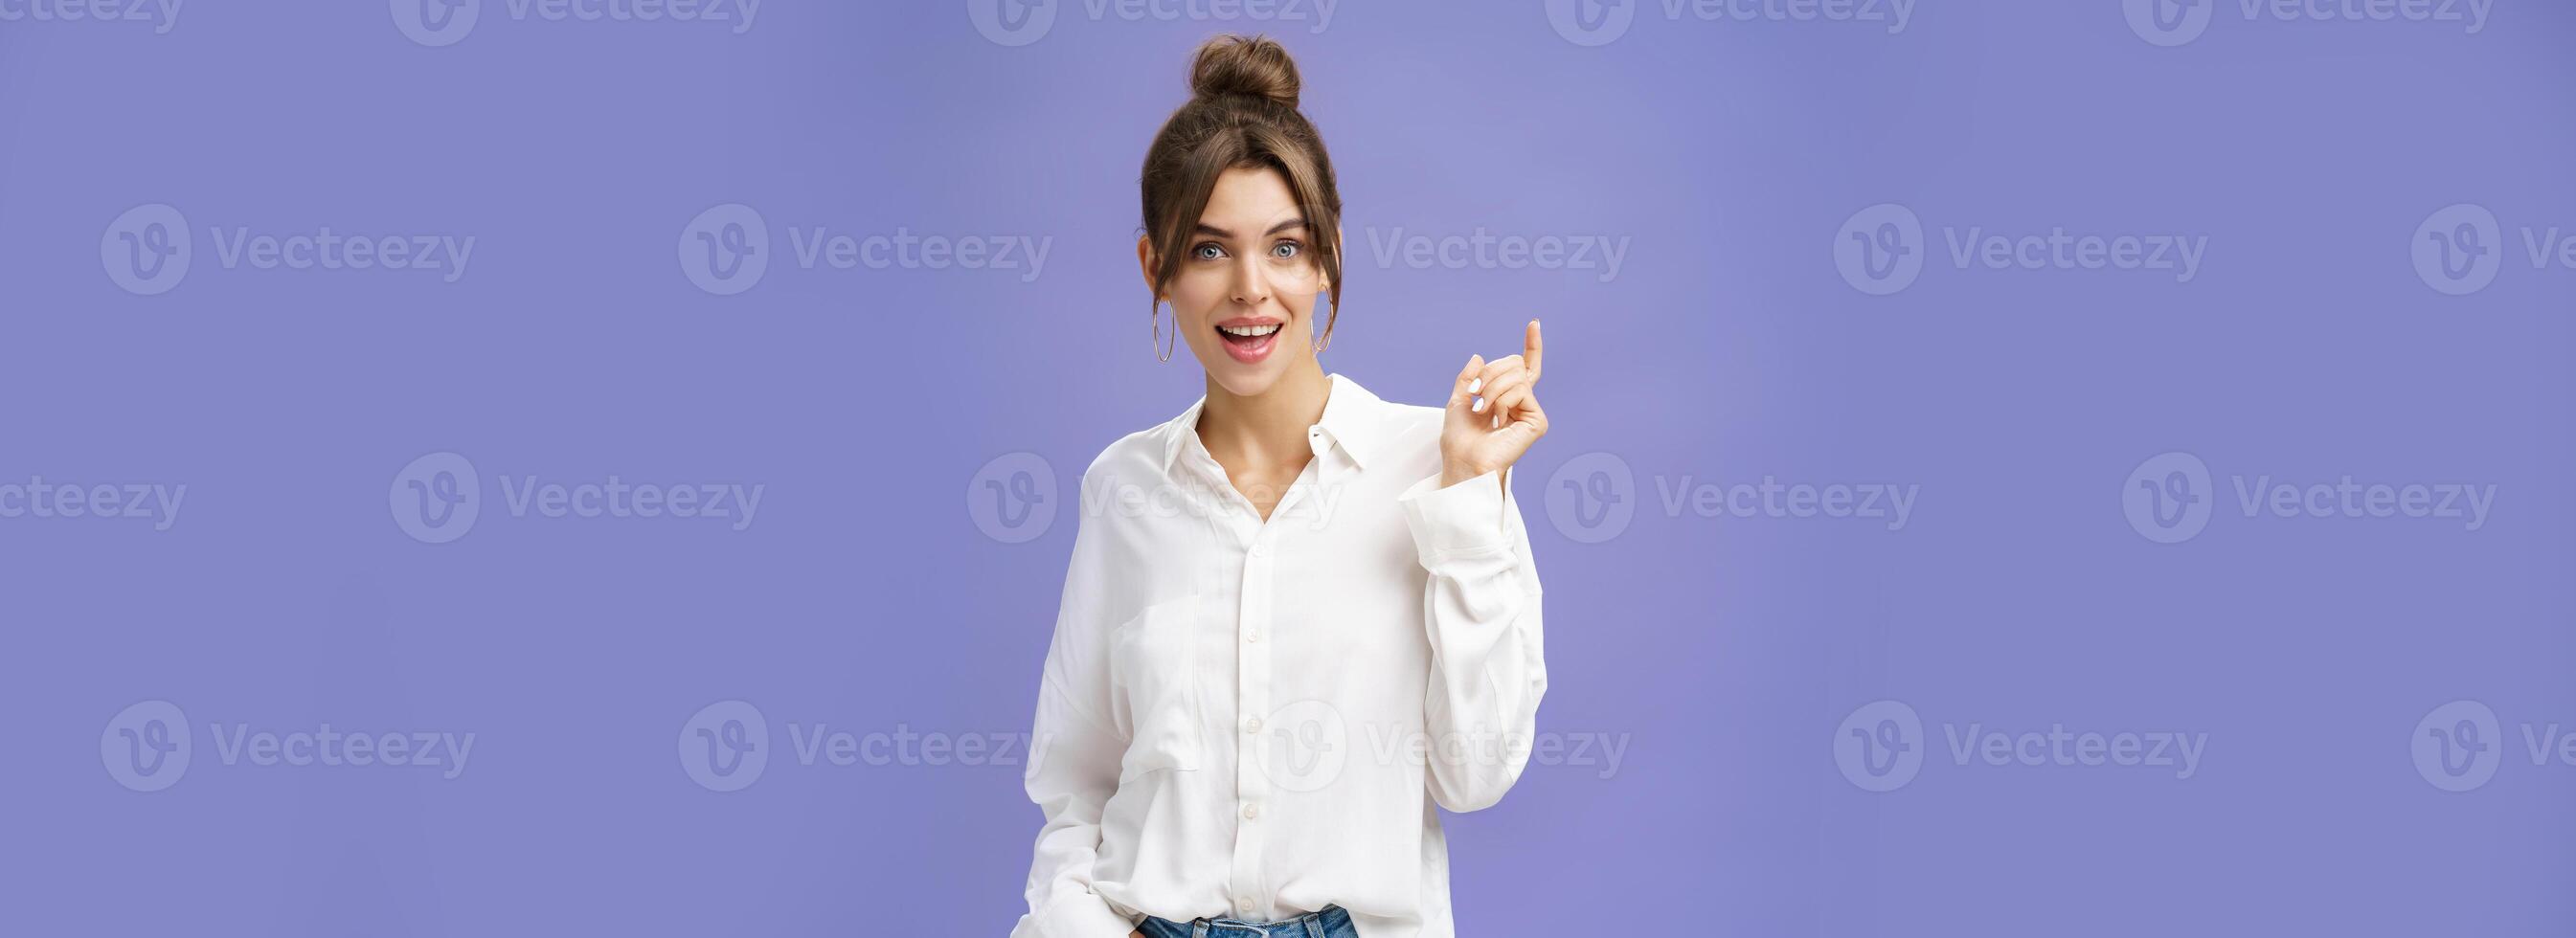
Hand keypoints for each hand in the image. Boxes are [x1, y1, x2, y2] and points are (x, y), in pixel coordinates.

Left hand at [1439, 319, 1549, 488]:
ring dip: (1491, 389)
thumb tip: (1480, 356)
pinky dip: (1502, 401)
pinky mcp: (1537, 421)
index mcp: (1506, 397)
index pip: (1523, 367)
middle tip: (1476, 394)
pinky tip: (1496, 420)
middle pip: (1514, 364)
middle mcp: (1522, 402)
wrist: (1463, 460)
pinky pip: (1521, 390)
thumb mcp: (1458, 399)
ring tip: (1483, 411)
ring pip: (1516, 375)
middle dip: (1490, 374)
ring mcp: (1531, 411)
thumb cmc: (1459, 438)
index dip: (1531, 345)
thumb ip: (1469, 377)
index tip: (1534, 324)